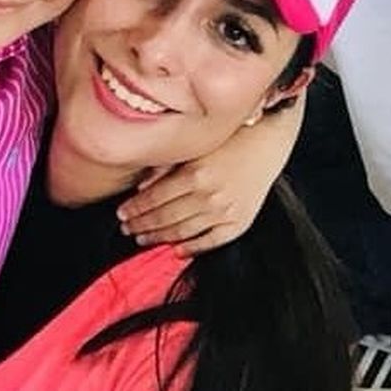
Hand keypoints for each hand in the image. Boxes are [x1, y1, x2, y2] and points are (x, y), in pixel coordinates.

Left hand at [117, 94, 306, 256]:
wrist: (269, 143)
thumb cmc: (228, 140)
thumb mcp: (193, 147)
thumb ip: (165, 168)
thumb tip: (140, 188)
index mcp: (195, 174)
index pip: (154, 199)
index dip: (134, 209)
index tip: (121, 214)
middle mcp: (210, 196)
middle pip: (165, 217)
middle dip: (141, 225)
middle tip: (127, 229)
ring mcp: (226, 212)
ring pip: (183, 232)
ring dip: (159, 238)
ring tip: (142, 239)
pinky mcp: (240, 223)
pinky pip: (211, 241)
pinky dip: (192, 248)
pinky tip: (177, 250)